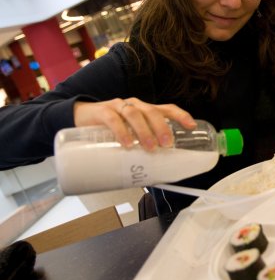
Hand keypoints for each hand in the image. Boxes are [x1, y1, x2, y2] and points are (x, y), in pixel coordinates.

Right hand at [73, 98, 196, 150]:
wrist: (77, 118)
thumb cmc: (108, 130)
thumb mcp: (128, 136)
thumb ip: (140, 149)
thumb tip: (156, 174)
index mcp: (145, 110)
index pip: (166, 108)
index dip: (180, 115)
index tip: (192, 126)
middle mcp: (135, 105)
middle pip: (153, 112)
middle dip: (163, 128)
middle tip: (168, 144)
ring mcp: (118, 106)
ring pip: (136, 115)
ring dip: (145, 131)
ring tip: (150, 148)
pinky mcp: (102, 111)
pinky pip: (114, 119)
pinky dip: (122, 131)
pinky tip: (127, 143)